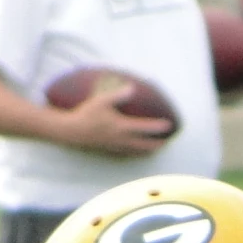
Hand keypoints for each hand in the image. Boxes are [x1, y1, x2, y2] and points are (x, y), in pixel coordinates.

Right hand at [59, 81, 174, 156]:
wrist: (72, 132)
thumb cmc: (87, 114)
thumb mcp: (102, 101)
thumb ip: (118, 95)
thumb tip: (132, 88)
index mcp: (122, 127)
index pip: (145, 128)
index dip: (158, 127)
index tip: (169, 124)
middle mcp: (122, 139)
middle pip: (145, 145)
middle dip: (158, 144)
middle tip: (167, 141)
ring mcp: (117, 147)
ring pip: (138, 152)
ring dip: (149, 150)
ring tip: (156, 148)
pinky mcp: (110, 150)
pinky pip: (128, 154)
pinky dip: (137, 153)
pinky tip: (138, 151)